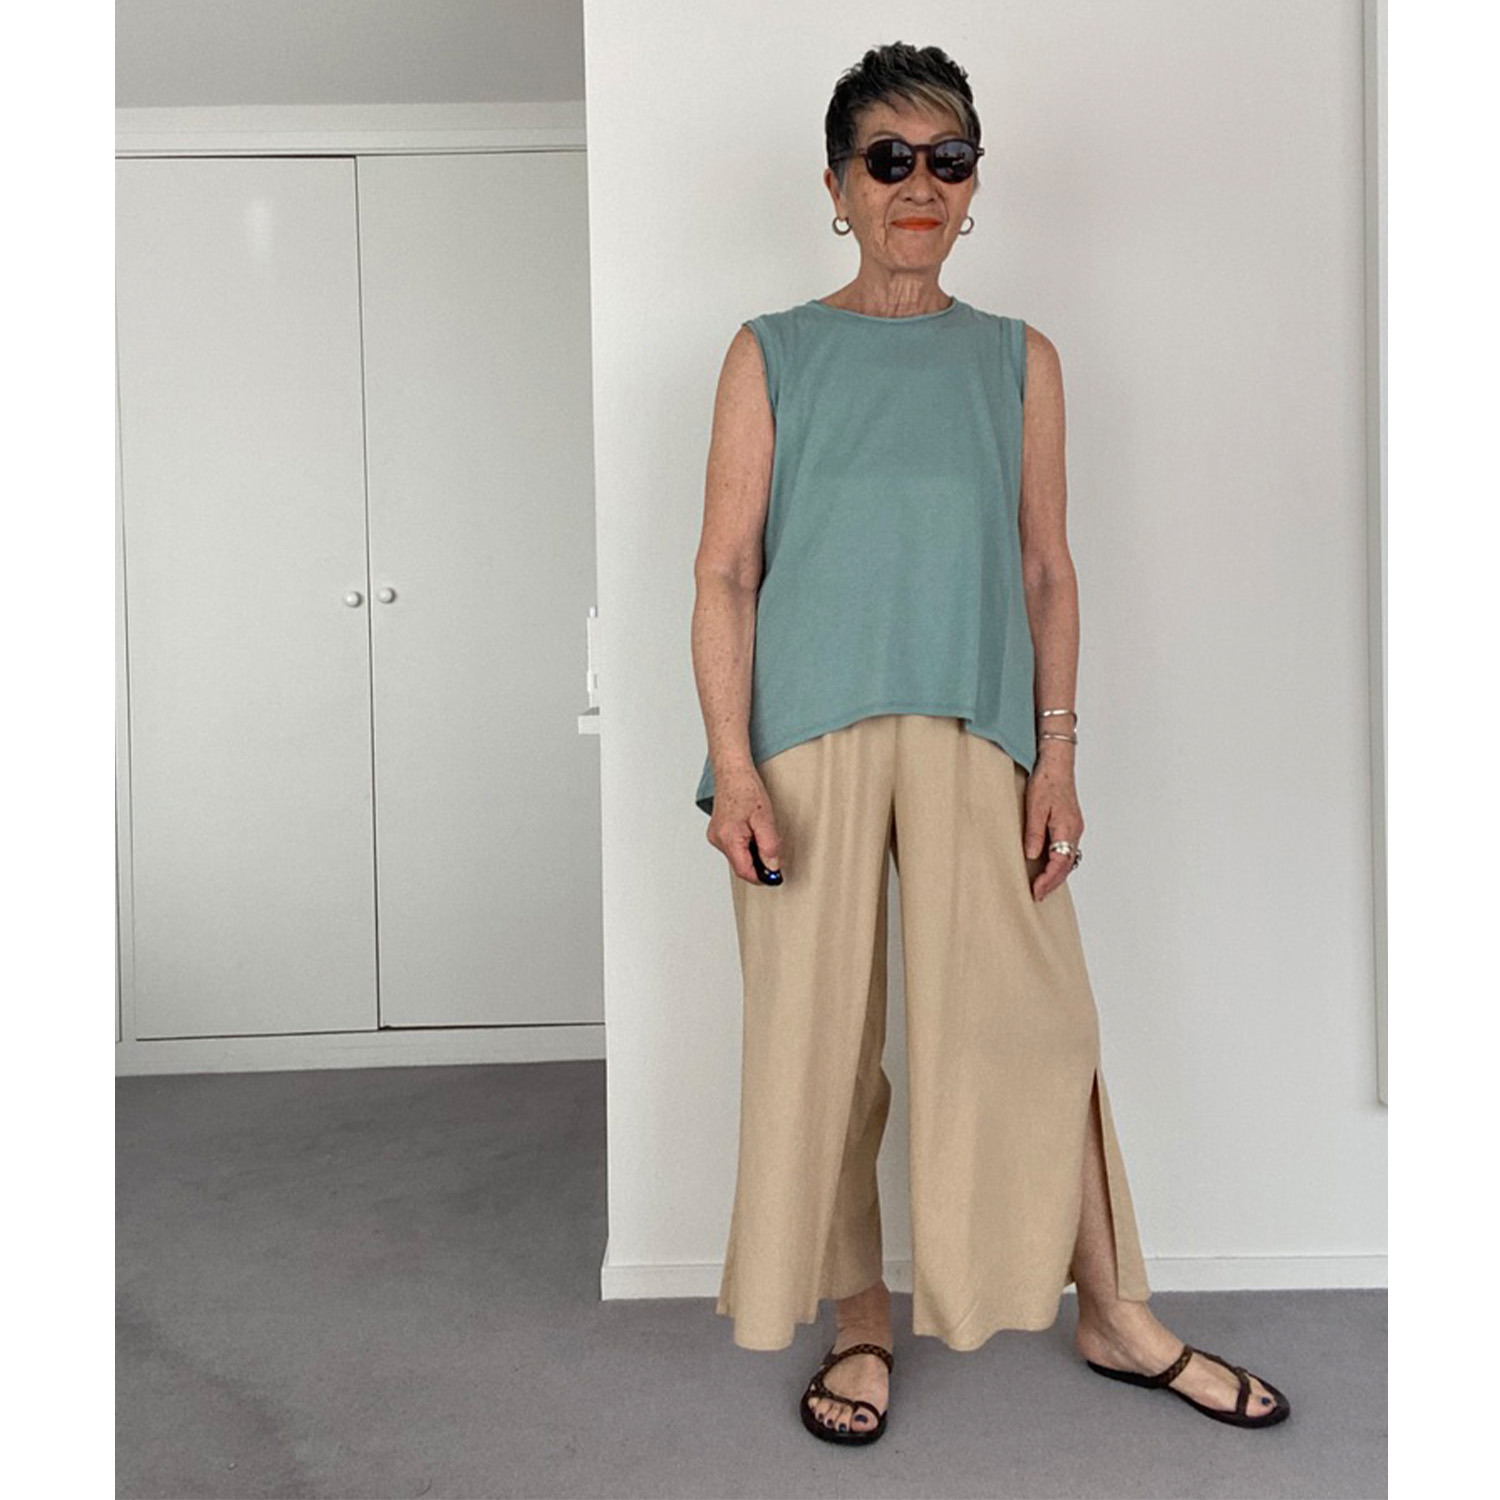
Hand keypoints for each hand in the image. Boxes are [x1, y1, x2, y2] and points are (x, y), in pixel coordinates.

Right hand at [707, 766, 783, 884]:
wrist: (732, 771)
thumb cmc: (746, 789)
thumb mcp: (765, 819)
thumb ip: (769, 846)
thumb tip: (773, 868)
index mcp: (728, 838)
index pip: (745, 871)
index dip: (762, 877)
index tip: (776, 876)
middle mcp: (718, 840)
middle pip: (741, 865)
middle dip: (758, 862)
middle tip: (772, 848)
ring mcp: (715, 836)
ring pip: (738, 856)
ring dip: (752, 852)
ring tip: (760, 830)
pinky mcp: (717, 832)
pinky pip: (734, 847)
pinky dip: (746, 844)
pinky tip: (751, 828)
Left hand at [1023, 756, 1082, 902]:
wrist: (1057, 763)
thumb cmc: (1046, 781)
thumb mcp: (1035, 807)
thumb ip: (1034, 833)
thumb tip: (1031, 856)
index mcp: (1067, 829)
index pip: (1059, 863)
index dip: (1047, 880)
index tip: (1035, 891)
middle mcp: (1074, 831)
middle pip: (1066, 865)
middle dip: (1052, 882)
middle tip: (1037, 895)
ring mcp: (1074, 828)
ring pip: (1068, 859)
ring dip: (1056, 874)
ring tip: (1042, 886)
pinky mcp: (1070, 824)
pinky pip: (1067, 850)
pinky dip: (1059, 862)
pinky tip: (1048, 866)